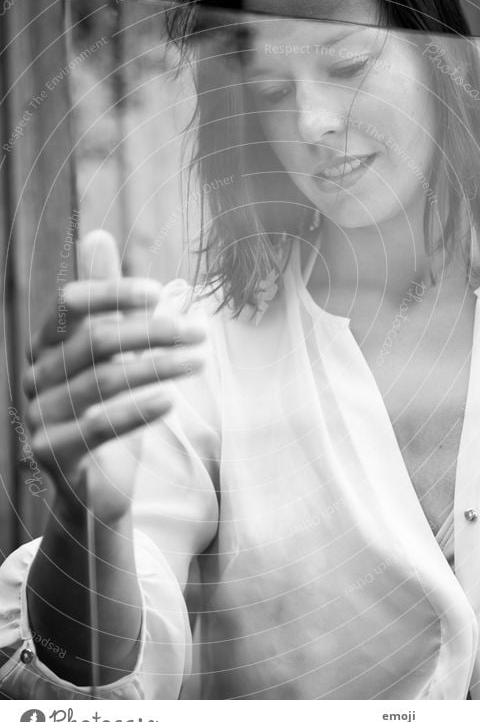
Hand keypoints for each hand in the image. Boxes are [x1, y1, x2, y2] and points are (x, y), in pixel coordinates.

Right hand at [23, 230, 206, 522]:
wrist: (97, 487)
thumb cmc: (110, 412)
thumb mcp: (116, 355)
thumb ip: (112, 302)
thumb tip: (98, 234)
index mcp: (48, 345)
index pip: (71, 302)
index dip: (112, 291)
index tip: (158, 290)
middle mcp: (37, 376)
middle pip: (95, 339)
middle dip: (153, 331)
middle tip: (200, 332)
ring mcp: (40, 415)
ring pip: (103, 379)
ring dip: (158, 366)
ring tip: (199, 361)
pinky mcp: (52, 453)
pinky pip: (96, 426)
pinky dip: (136, 409)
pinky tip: (171, 399)